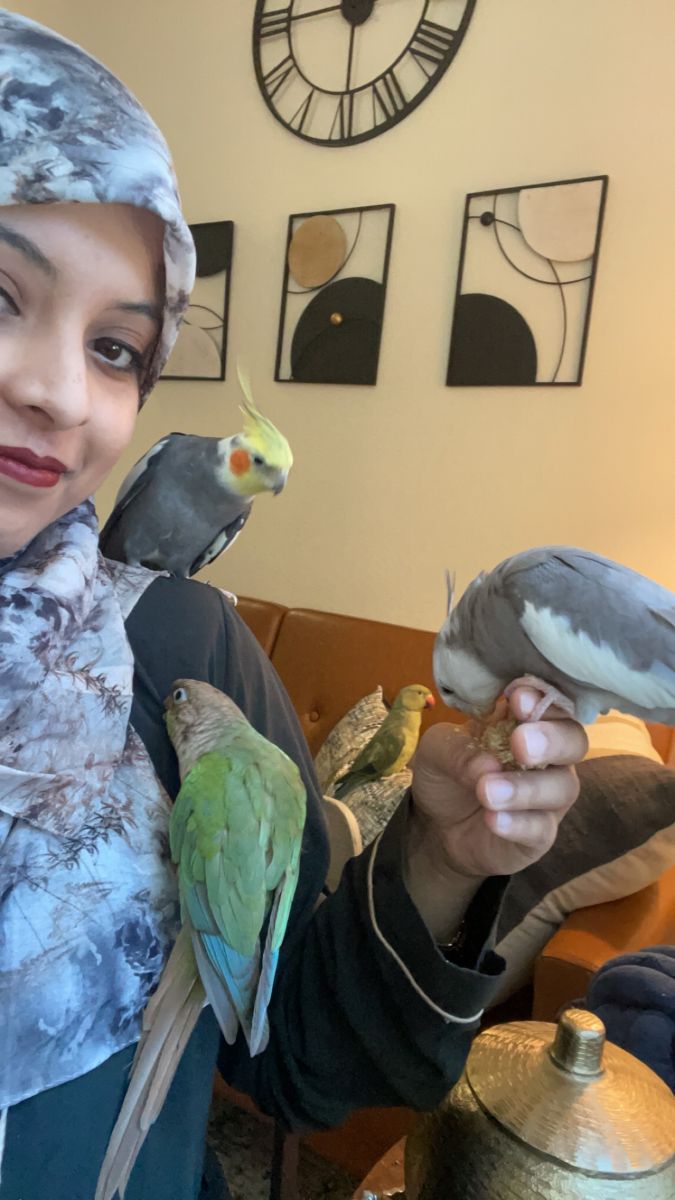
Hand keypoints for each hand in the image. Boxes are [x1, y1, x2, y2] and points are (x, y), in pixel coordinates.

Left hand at [403, 686, 587, 940]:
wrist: (437, 825)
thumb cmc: (448, 772)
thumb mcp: (437, 750)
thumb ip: (458, 748)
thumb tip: (486, 765)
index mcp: (527, 722)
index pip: (550, 703)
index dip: (541, 699)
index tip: (518, 699)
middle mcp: (549, 756)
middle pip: (574, 741)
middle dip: (551, 739)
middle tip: (520, 743)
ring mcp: (549, 797)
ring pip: (562, 788)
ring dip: (526, 788)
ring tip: (486, 791)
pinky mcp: (540, 835)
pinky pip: (542, 828)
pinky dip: (519, 823)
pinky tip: (493, 820)